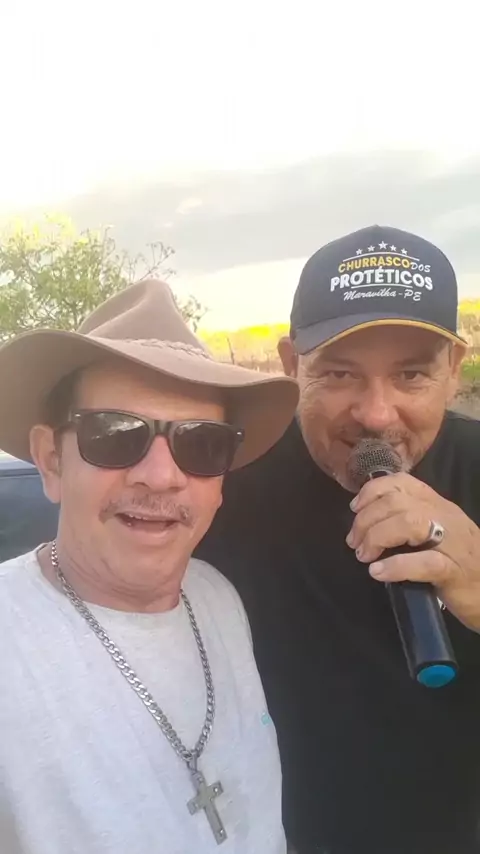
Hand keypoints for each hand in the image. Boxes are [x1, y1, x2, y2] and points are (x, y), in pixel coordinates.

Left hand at [347, 473, 479, 631]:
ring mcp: (451, 542)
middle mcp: (444, 517)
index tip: (356, 508)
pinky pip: (423, 563)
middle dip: (367, 520)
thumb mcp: (436, 532)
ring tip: (364, 555)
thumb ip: (410, 520)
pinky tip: (378, 572)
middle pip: (397, 503)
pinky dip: (395, 566)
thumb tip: (371, 520)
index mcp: (437, 505)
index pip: (402, 482)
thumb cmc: (460, 562)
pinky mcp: (454, 571)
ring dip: (377, 537)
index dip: (372, 491)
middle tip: (355, 542)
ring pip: (409, 523)